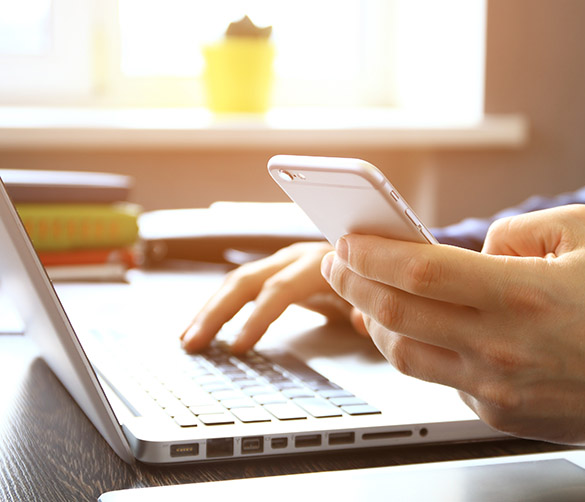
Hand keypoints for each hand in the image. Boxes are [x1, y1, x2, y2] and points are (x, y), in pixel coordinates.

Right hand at [182, 241, 365, 353]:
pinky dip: (218, 307)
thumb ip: (373, 309)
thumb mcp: (382, 295)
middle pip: (246, 281)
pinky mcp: (276, 272)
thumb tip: (364, 322)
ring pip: (236, 282)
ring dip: (209, 310)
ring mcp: (283, 263)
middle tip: (193, 343)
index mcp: (320, 261)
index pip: (280, 289)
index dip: (258, 317)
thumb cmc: (378, 278)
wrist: (380, 254)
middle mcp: (295, 256)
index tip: (238, 346)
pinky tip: (202, 329)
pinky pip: (241, 288)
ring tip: (187, 339)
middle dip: (216, 312)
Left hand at [321, 204, 584, 443]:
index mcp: (521, 292)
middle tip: (337, 265)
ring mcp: (494, 385)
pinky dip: (418, 351)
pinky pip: (440, 379)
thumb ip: (517, 227)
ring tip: (366, 298)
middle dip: (352, 284)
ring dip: (374, 323)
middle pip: (397, 313)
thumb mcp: (584, 231)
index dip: (372, 254)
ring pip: (405, 355)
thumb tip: (472, 247)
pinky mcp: (496, 412)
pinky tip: (415, 332)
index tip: (348, 242)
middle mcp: (501, 343)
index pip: (420, 271)